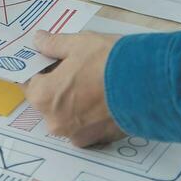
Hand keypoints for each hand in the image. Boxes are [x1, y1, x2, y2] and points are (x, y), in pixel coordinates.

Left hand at [27, 32, 124, 146]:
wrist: (150, 85)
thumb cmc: (108, 62)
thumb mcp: (77, 44)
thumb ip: (53, 44)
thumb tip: (38, 40)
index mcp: (44, 97)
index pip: (30, 83)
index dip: (41, 69)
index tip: (51, 60)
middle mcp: (56, 122)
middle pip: (49, 101)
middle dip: (58, 85)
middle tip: (76, 68)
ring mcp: (78, 135)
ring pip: (68, 114)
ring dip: (75, 100)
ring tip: (94, 81)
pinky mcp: (100, 140)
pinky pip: (88, 125)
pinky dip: (92, 113)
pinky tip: (105, 97)